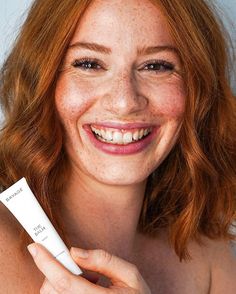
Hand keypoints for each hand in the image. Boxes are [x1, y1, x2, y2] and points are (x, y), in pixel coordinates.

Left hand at [27, 243, 150, 292]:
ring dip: (63, 281)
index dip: (48, 263)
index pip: (65, 282)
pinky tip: (84, 288)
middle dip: (58, 270)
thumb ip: (103, 260)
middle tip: (82, 267)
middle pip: (53, 289)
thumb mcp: (130, 274)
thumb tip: (75, 251)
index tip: (36, 247)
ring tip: (89, 281)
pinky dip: (66, 289)